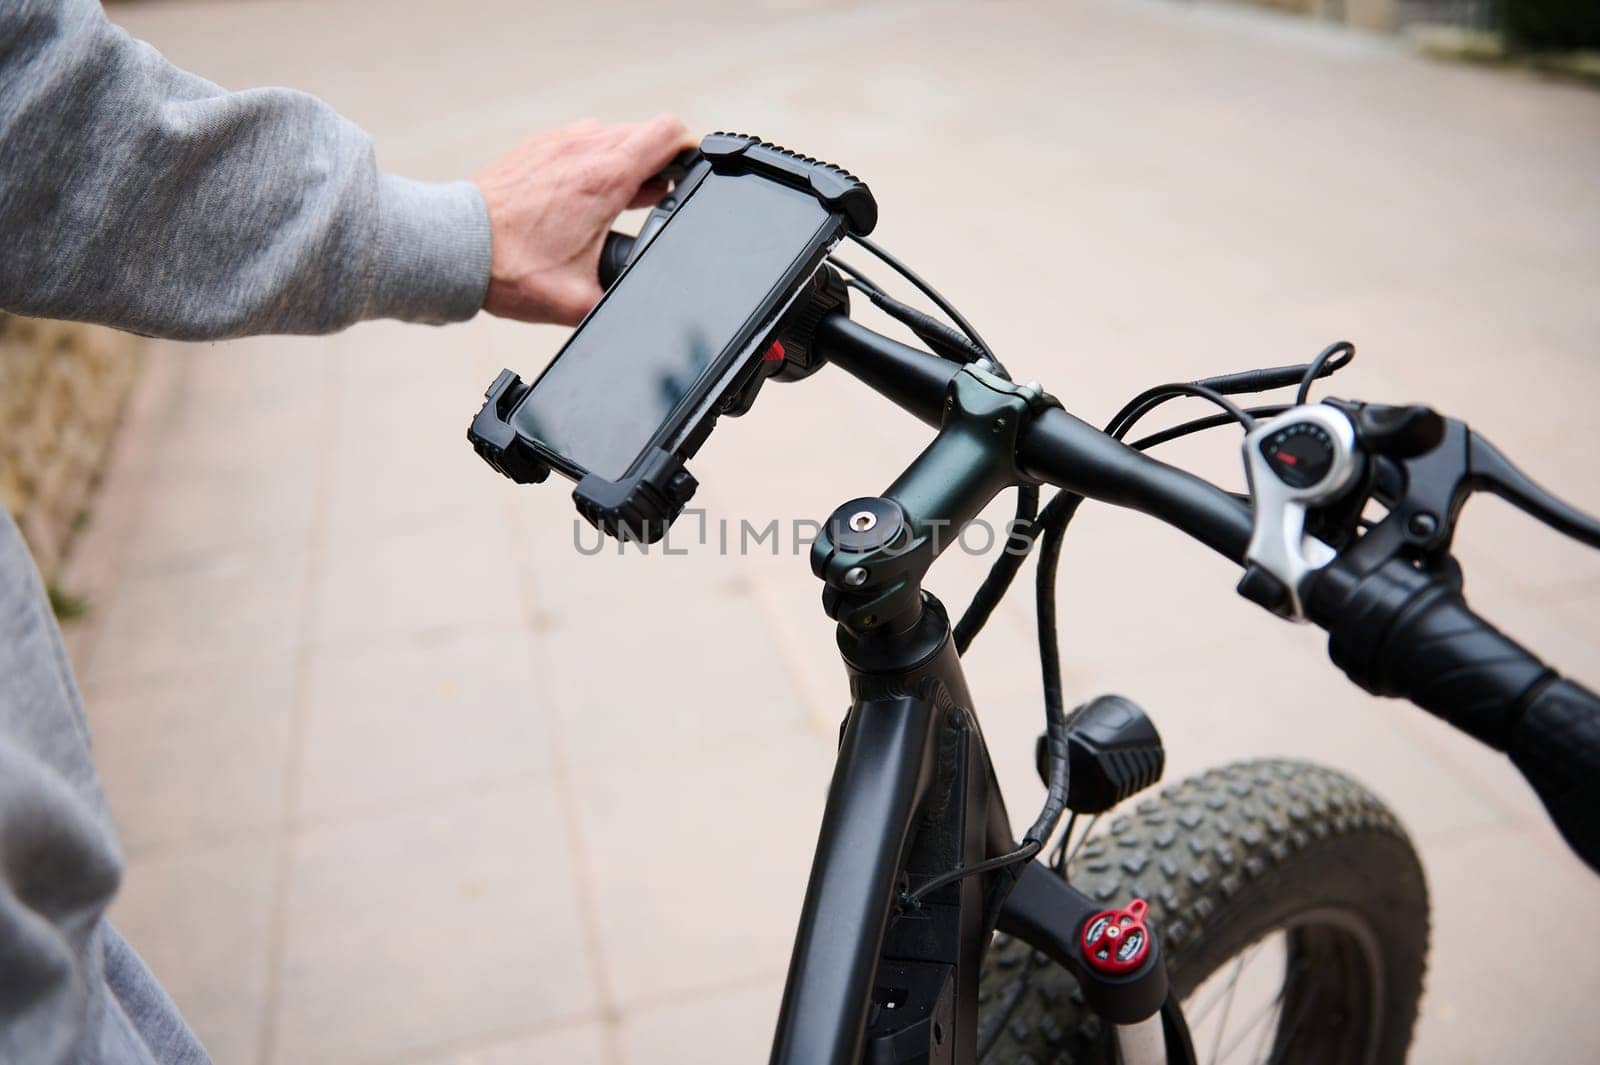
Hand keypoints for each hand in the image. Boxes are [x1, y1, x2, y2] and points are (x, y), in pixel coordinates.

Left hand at [474, 115, 694, 325]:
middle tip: (647, 205)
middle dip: (658, 167)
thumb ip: (620, 302)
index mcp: (605, 178)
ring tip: (614, 205)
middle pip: (646, 135)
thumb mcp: (579, 301)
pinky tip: (583, 199)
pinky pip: (582, 141)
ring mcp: (559, 142)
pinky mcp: (538, 146)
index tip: (687, 177)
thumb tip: (641, 314)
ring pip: (614, 136)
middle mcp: (584, 148)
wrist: (458, 248)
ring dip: (625, 164)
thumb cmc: (509, 268)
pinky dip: (593, 162)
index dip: (690, 152)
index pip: (670, 132)